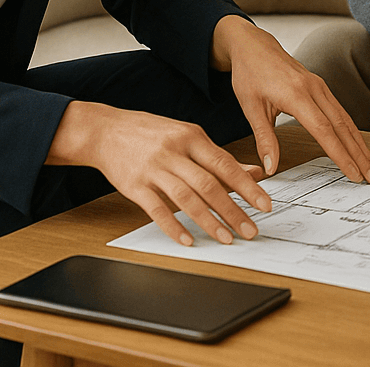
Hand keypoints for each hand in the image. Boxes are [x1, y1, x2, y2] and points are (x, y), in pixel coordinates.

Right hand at [47, 100, 271, 246]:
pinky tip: (188, 240)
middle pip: (209, 185)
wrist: (105, 130)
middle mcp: (174, 152)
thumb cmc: (151, 133)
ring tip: (226, 238)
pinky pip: (156, 209)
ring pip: (186, 198)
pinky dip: (173, 226)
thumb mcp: (188, 136)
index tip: (264, 205)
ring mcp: (153, 168)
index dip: (247, 186)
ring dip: (209, 221)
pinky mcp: (134, 185)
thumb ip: (218, 157)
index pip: (225, 164)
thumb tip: (253, 172)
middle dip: (233, 210)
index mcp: (192, 137)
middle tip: (250, 230)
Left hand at [212, 16, 369, 183]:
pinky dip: (351, 129)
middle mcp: (314, 89)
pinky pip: (341, 110)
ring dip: (359, 143)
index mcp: (296, 95)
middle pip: (342, 126)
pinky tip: (357, 142)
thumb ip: (264, 139)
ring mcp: (320, 86)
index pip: (324, 130)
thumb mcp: (250, 108)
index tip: (352, 173)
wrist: (253, 46)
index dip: (340, 154)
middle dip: (358, 154)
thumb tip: (271, 167)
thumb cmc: (250, 74)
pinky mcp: (320, 87)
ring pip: (345, 118)